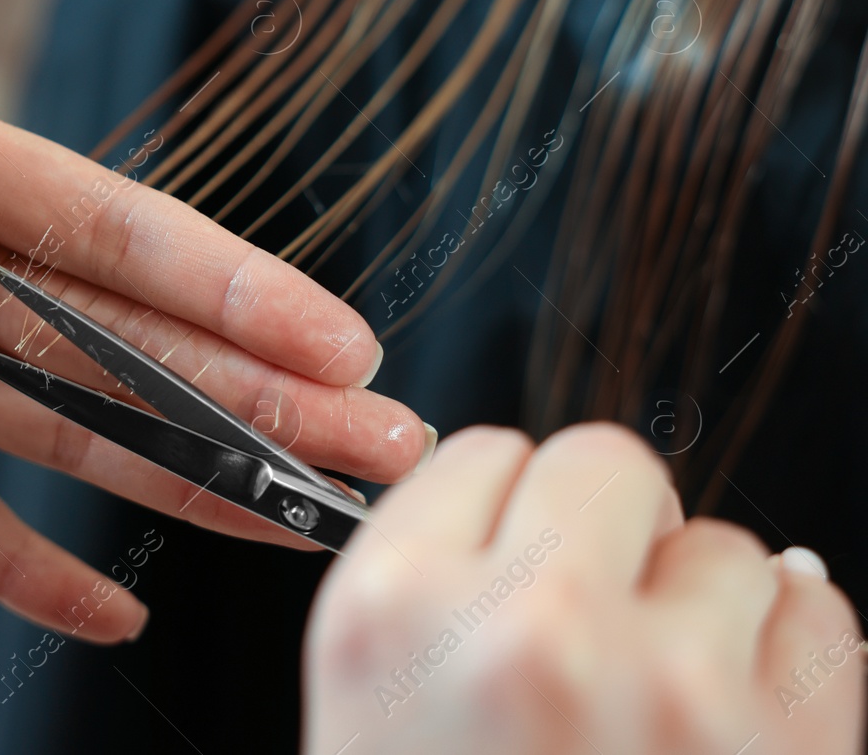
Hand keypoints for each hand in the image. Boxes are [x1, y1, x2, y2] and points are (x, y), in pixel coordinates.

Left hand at [0, 0, 429, 642]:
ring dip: (178, 479)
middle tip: (378, 441)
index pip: (115, 230)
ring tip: (291, 518)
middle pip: (127, 343)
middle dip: (257, 394)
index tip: (340, 335)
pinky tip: (109, 613)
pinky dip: (17, 567)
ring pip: (63, 431)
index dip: (232, 284)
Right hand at [303, 423, 863, 752]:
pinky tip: (734, 714)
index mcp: (395, 615)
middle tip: (597, 604)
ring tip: (659, 698)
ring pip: (721, 542)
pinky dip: (787, 651)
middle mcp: (531, 634)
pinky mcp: (790, 748)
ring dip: (697, 604)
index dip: (501, 505)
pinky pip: (817, 612)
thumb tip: (516, 500)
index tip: (514, 548)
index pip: (479, 451)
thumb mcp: (358, 710)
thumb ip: (423, 589)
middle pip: (602, 458)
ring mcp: (673, 690)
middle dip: (605, 521)